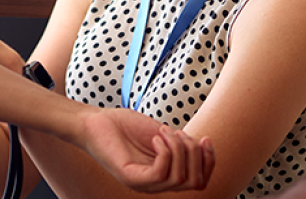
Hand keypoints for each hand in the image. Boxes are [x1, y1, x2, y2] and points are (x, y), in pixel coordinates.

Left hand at [77, 107, 213, 192]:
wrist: (96, 121)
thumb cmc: (126, 126)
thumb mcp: (163, 135)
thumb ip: (182, 144)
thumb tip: (203, 148)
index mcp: (166, 175)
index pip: (200, 181)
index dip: (210, 161)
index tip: (205, 138)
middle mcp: (157, 184)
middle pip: (196, 182)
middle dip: (195, 154)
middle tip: (178, 132)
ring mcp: (144, 184)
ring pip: (180, 178)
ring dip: (178, 149)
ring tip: (163, 132)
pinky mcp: (132, 179)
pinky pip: (161, 173)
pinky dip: (165, 152)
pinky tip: (155, 138)